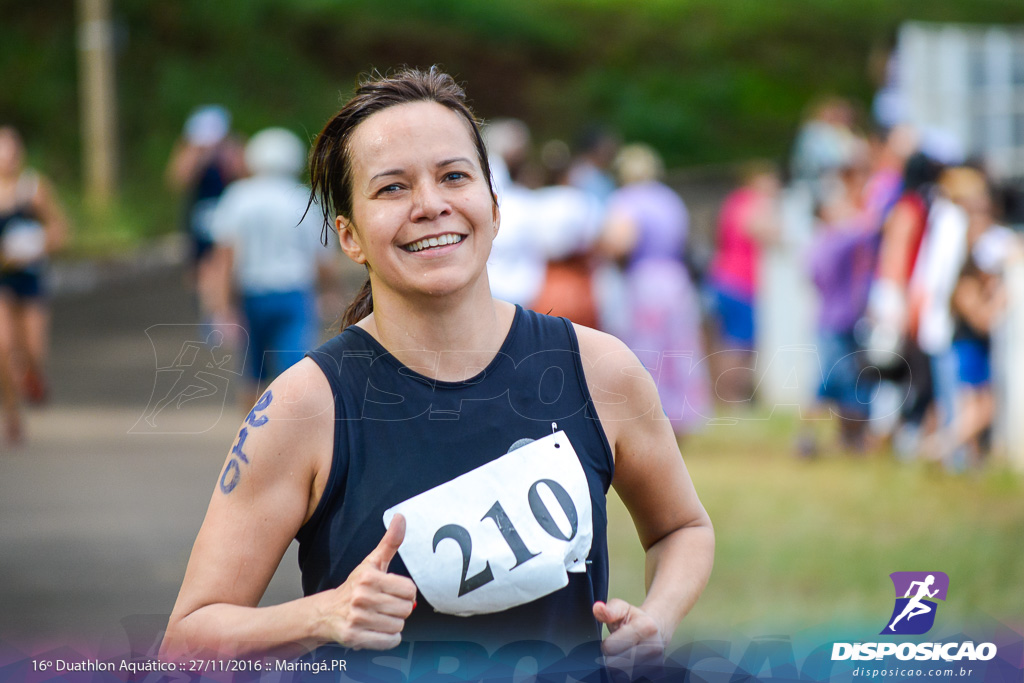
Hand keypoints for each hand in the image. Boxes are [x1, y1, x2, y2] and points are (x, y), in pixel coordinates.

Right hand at [315, 514, 416, 649]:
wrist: (327, 612)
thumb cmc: (356, 586)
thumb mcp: (373, 562)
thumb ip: (390, 541)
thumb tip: (401, 517)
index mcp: (369, 577)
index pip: (410, 590)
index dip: (405, 592)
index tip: (394, 592)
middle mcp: (362, 597)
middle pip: (406, 609)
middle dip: (400, 609)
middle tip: (385, 605)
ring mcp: (357, 618)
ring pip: (399, 626)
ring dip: (393, 624)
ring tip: (379, 617)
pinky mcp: (354, 636)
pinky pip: (389, 641)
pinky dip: (387, 638)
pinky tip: (376, 629)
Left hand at [593, 599, 665, 676]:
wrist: (656, 630)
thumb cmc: (635, 620)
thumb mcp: (621, 608)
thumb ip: (608, 610)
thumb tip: (598, 608)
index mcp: (646, 627)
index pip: (610, 647)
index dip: (606, 644)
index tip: (612, 639)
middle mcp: (654, 647)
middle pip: (615, 665)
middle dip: (611, 657)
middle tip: (618, 649)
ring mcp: (657, 663)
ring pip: (621, 676)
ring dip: (618, 668)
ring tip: (624, 655)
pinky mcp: (657, 674)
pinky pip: (629, 681)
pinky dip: (625, 675)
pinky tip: (630, 665)